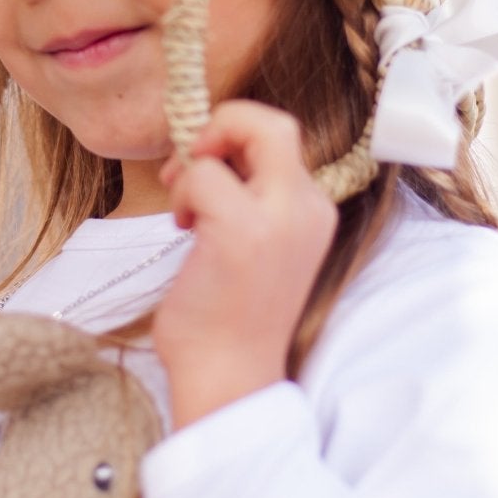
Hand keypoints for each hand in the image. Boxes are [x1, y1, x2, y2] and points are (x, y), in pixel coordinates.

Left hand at [153, 102, 337, 428]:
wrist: (227, 376)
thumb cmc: (228, 315)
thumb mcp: (256, 242)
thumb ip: (248, 196)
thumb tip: (207, 149)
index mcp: (313, 210)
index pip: (284, 134)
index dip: (238, 132)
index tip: (206, 162)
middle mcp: (308, 208)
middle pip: (274, 121)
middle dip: (223, 123)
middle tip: (195, 160)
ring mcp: (280, 219)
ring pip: (237, 138)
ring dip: (194, 169)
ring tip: (187, 213)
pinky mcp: (243, 232)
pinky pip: (203, 176)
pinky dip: (183, 196)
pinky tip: (184, 230)